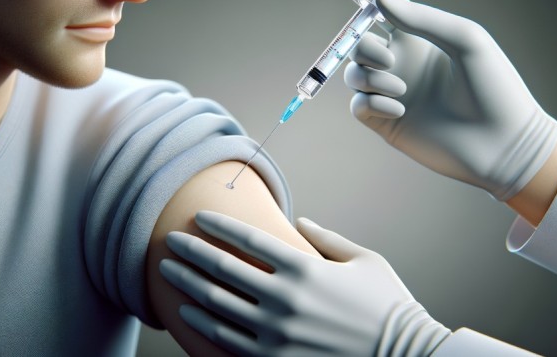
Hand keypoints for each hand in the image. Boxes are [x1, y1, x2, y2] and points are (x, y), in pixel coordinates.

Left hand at [160, 211, 450, 356]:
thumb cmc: (388, 305)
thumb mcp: (364, 260)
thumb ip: (327, 238)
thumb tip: (299, 220)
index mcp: (306, 268)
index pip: (248, 238)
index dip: (218, 224)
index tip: (197, 216)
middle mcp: (285, 298)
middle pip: (223, 268)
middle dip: (190, 251)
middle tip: (168, 240)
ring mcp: (277, 333)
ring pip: (216, 305)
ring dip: (187, 285)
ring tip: (168, 271)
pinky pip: (227, 340)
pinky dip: (202, 324)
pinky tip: (186, 313)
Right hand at [343, 0, 556, 200]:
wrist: (502, 144)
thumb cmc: (494, 88)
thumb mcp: (465, 41)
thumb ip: (421, 18)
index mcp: (421, 38)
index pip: (383, 7)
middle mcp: (403, 62)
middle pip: (359, 42)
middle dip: (363, 46)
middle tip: (391, 60)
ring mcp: (392, 93)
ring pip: (353, 73)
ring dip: (369, 76)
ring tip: (403, 89)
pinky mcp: (386, 123)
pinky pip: (358, 106)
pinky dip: (372, 103)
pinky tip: (401, 110)